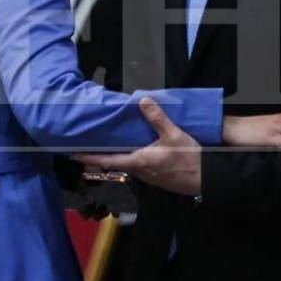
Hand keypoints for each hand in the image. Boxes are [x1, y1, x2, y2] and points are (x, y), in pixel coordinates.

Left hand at [74, 97, 202, 195]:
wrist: (206, 180)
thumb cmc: (189, 159)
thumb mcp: (174, 135)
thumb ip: (157, 118)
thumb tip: (142, 100)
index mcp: (138, 161)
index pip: (107, 160)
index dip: (89, 157)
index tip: (73, 153)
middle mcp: (139, 171)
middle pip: (114, 163)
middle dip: (99, 155)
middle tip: (86, 145)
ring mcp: (148, 176)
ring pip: (126, 165)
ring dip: (115, 156)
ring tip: (106, 144)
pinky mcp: (156, 177)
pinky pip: (137, 166)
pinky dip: (129, 158)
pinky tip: (132, 149)